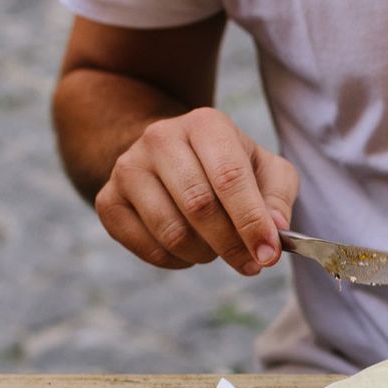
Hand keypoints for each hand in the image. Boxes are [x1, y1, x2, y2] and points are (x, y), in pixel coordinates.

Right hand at [95, 107, 298, 274]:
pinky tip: (187, 249)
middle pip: (198, 206)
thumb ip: (277, 198)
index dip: (251, 222)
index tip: (269, 255)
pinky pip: (147, 247)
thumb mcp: (266, 171)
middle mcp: (160, 138)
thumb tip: (275, 230)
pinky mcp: (109, 200)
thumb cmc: (229, 167)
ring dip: (204, 254)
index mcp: (205, 124)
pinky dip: (175, 261)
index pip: (229, 177)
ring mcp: (128, 168)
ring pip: (171, 232)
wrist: (170, 157)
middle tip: (250, 263)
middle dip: (230, 245)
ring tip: (216, 248)